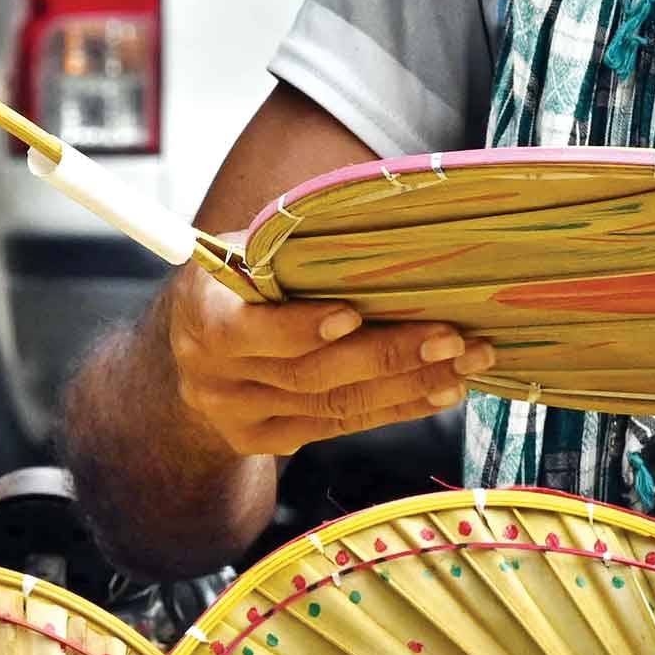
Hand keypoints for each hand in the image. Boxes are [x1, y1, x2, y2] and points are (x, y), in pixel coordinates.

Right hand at [158, 275, 485, 460]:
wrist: (192, 347)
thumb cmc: (238, 282)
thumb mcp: (246, 252)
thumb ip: (289, 249)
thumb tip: (375, 214)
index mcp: (202, 314)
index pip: (247, 330)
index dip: (300, 327)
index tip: (353, 315)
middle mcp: (214, 374)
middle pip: (308, 374)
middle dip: (386, 356)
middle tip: (450, 338)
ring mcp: (237, 415)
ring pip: (331, 407)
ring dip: (406, 386)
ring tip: (462, 365)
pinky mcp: (262, 440)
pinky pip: (336, 427)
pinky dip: (393, 409)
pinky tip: (437, 392)